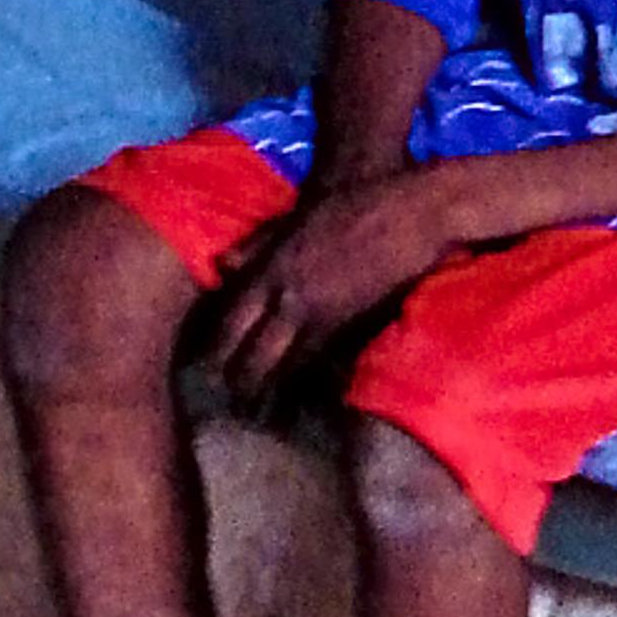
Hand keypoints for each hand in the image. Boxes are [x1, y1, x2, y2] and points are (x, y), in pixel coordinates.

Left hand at [205, 169, 457, 400]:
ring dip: (270, 389)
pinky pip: (322, 363)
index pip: (230, 321)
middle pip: (252, 353)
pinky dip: (309, 381)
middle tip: (229, 404)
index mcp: (272, 269)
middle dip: (238, 382)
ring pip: (285, 365)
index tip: (204, 370)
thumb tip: (221, 265)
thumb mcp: (298, 217)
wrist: (412, 213)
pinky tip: (304, 397)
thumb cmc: (357, 204)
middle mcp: (290, 297)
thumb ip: (259, 244)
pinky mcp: (354, 328)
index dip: (214, 350)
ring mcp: (323, 315)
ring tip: (259, 412)